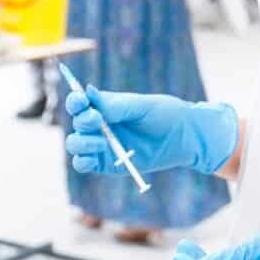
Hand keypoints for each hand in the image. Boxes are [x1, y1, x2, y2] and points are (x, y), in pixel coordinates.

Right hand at [65, 88, 238, 175]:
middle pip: (76, 122)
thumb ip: (116, 105)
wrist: (184, 139)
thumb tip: (90, 94)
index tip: (81, 101)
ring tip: (101, 143)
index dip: (75, 100)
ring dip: (81, 142)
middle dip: (83, 121)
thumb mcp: (143, 106)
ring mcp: (101, 145)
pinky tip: (93, 158)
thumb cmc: (166, 115)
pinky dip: (82, 162)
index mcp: (105, 106)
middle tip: (98, 120)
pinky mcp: (106, 164)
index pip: (79, 102)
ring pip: (75, 144)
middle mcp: (99, 125)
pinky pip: (83, 164)